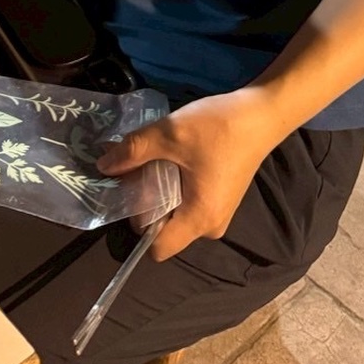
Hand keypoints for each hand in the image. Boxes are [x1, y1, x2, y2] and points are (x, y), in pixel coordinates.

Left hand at [96, 88, 284, 261]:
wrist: (260, 114)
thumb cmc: (217, 128)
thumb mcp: (168, 134)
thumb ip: (133, 152)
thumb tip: (103, 167)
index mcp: (200, 219)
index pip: (158, 248)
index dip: (137, 223)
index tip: (132, 190)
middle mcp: (210, 226)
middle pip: (163, 230)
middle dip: (145, 202)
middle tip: (139, 166)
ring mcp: (216, 213)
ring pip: (173, 214)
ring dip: (158, 190)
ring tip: (155, 157)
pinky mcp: (218, 199)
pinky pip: (186, 204)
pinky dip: (173, 185)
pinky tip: (172, 156)